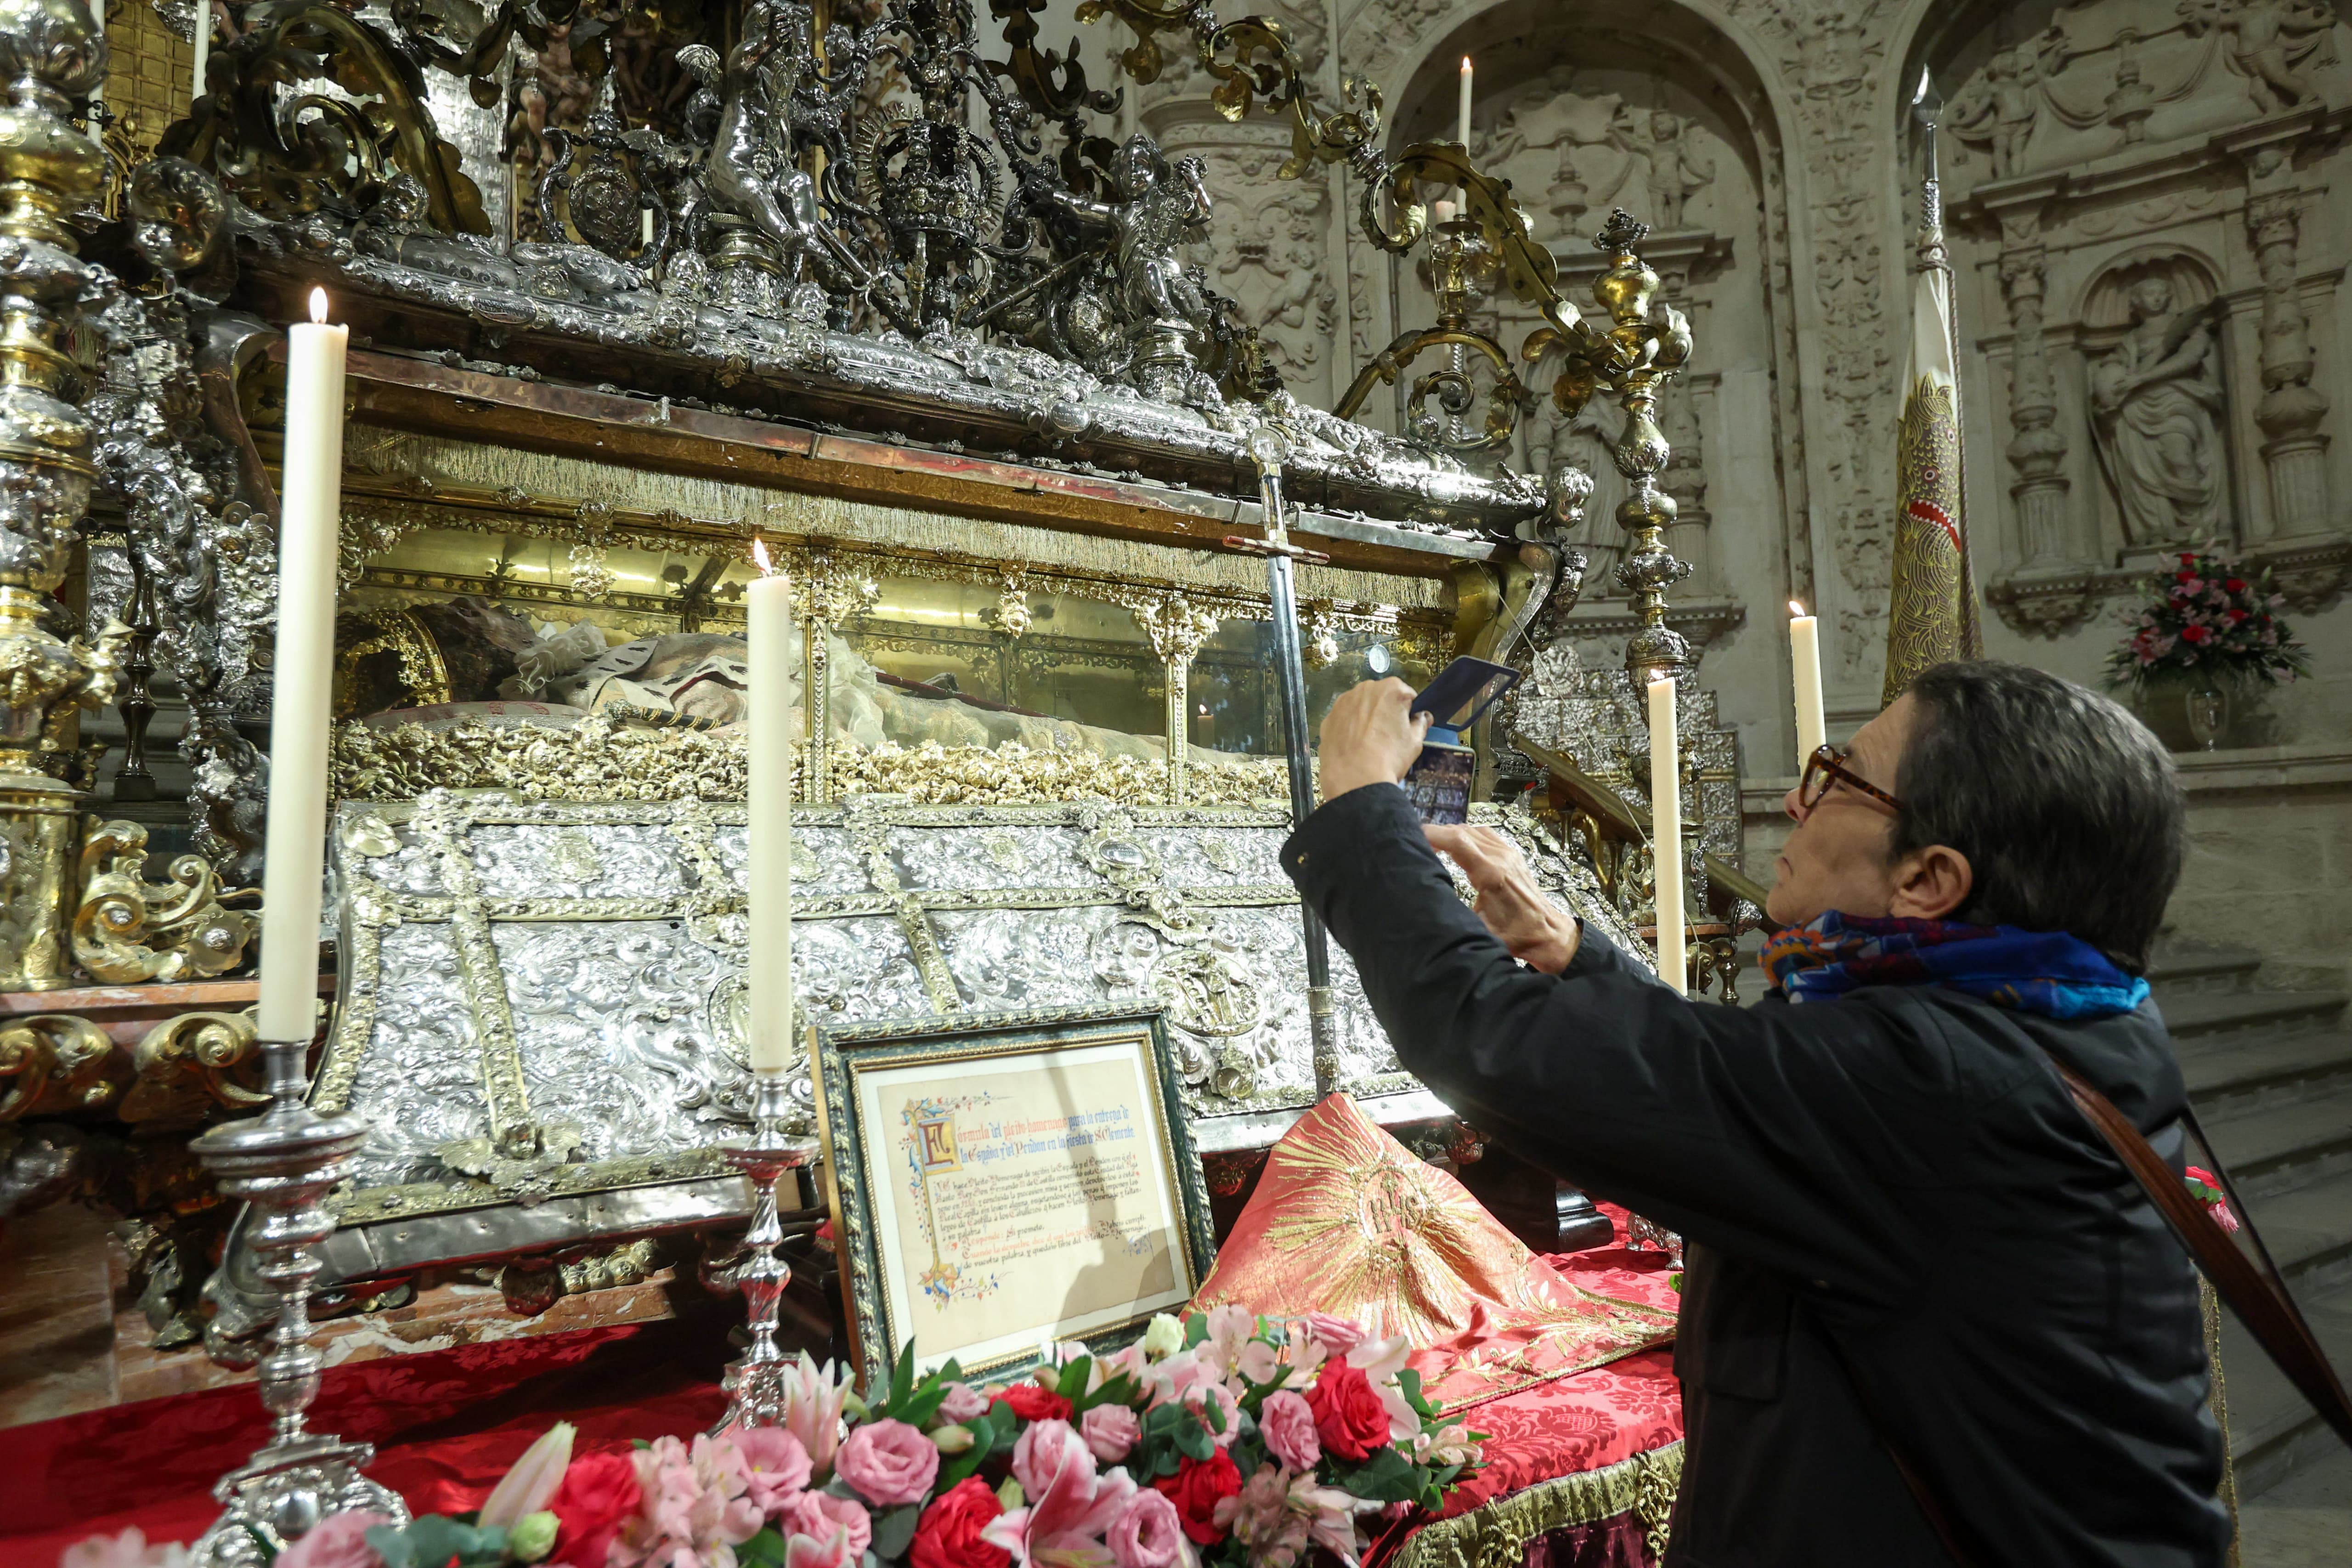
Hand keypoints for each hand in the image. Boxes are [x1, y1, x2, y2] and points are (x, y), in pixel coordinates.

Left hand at [1317, 678, 1431, 804]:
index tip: (1405, 727)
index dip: (1408, 711)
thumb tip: (1423, 717)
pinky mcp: (1328, 717)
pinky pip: (1344, 718)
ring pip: (1361, 706)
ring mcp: (1343, 702)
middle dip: (1386, 711)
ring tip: (1369, 742)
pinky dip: (1349, 727)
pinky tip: (1353, 745)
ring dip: (1366, 717)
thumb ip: (1421, 723)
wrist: (1354, 779)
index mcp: (1391, 689)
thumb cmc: (1389, 756)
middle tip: (1388, 736)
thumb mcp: (1415, 740)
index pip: (1407, 695)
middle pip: (1381, 697)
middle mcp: (1365, 689)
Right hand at [1424, 823, 1581, 973]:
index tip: (1415, 836)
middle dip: (1438, 833)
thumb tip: (1425, 908)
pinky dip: (1468, 834)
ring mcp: (1508, 853)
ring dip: (1452, 833)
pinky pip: (1486, 834)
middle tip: (1419, 843)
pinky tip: (1459, 845)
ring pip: (1473, 829)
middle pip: (1462, 831)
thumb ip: (1454, 914)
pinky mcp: (1512, 854)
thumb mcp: (1478, 929)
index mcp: (1491, 874)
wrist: (1546, 932)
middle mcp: (1500, 858)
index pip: (1457, 841)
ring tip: (1435, 844)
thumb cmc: (1515, 935)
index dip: (1433, 834)